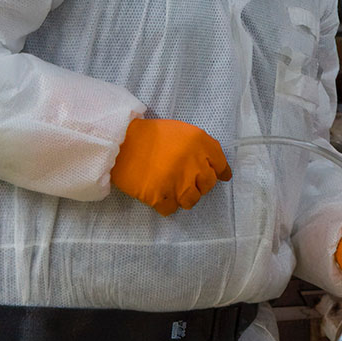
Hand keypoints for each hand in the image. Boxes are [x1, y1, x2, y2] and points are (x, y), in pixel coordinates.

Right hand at [111, 118, 231, 215]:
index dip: (220, 172)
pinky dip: (166, 204)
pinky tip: (160, 194)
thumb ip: (202, 148)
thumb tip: (219, 169)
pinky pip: (171, 209)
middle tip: (187, 180)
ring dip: (184, 196)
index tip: (221, 177)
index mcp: (200, 144)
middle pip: (207, 185)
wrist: (121, 142)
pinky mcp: (160, 197)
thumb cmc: (151, 134)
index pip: (220, 165)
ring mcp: (178, 183)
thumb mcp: (183, 131)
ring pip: (192, 200)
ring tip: (173, 188)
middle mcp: (194, 164)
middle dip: (200, 184)